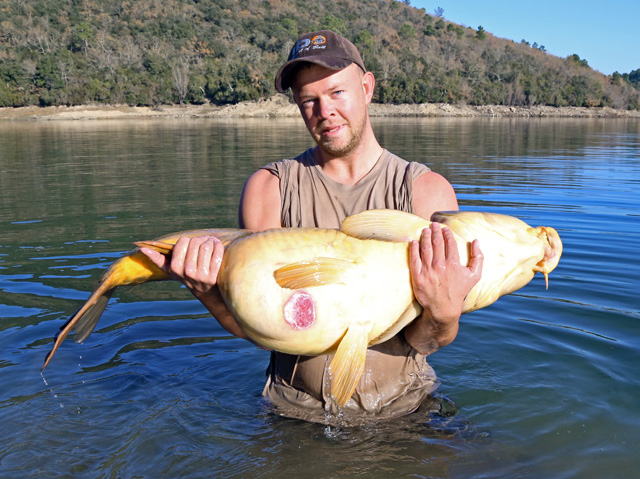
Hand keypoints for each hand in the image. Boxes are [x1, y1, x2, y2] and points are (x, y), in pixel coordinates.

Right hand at [140, 236, 223, 296]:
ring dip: (210, 241)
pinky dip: (218, 246)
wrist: (204, 290)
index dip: (188, 240)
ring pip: (207, 246)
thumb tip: (143, 249)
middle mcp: (187, 272)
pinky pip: (217, 253)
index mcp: (175, 268)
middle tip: (204, 241)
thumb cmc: (186, 274)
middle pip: (195, 242)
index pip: (183, 241)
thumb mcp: (170, 269)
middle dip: (200, 239)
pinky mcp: (213, 276)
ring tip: (210, 243)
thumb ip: (157, 258)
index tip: (191, 243)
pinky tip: (217, 247)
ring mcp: (201, 275)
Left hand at [405, 223, 482, 352]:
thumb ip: (478, 257)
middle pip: (436, 242)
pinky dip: (414, 248)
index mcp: (454, 264)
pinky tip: (414, 242)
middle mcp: (440, 266)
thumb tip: (476, 241)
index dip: (447, 233)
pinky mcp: (417, 276)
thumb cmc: (459, 291)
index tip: (444, 228)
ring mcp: (428, 271)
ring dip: (424, 236)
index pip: (449, 243)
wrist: (443, 308)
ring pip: (425, 248)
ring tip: (424, 230)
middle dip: (435, 231)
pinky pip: (414, 259)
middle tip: (433, 225)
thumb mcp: (474, 276)